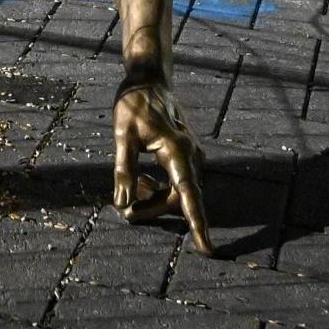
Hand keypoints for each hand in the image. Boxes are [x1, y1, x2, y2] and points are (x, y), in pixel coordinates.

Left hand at [112, 81, 212, 253]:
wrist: (148, 79)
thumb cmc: (133, 103)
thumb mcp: (122, 134)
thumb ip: (124, 169)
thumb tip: (123, 203)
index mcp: (176, 150)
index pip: (187, 194)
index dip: (197, 223)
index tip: (207, 249)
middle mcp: (190, 154)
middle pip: (178, 196)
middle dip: (154, 208)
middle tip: (126, 214)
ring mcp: (190, 153)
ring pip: (177, 189)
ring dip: (155, 197)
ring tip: (129, 194)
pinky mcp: (185, 152)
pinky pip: (175, 179)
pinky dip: (158, 185)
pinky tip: (140, 180)